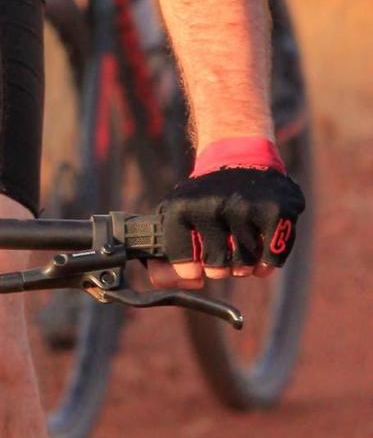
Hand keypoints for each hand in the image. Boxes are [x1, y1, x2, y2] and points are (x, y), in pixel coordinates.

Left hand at [149, 161, 304, 288]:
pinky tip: (261, 243)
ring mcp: (247, 207)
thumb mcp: (177, 218)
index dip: (192, 269)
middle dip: (220, 265)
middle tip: (221, 246)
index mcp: (183, 208)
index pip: (186, 266)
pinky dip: (267, 261)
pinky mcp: (277, 210)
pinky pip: (272, 261)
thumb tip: (160, 282)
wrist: (238, 155)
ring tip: (240, 240)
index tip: (195, 262)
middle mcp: (214, 206)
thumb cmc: (204, 198)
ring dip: (244, 262)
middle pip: (217, 269)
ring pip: (245, 267)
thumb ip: (165, 258)